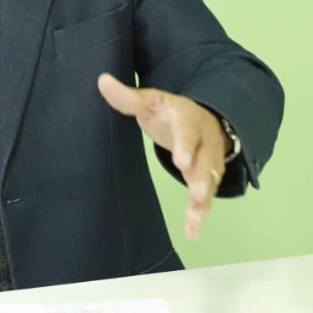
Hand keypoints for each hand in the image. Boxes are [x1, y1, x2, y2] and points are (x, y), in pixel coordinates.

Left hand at [97, 73, 230, 240]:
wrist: (204, 119)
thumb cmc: (170, 113)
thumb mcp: (151, 101)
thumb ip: (128, 97)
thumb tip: (102, 80)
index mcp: (188, 119)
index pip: (188, 130)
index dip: (185, 145)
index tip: (180, 160)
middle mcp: (204, 141)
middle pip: (206, 158)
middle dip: (203, 174)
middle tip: (197, 189)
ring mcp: (209, 161)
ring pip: (211, 180)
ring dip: (204, 198)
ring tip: (196, 216)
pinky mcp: (208, 179)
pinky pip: (206, 198)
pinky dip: (200, 214)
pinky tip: (191, 232)